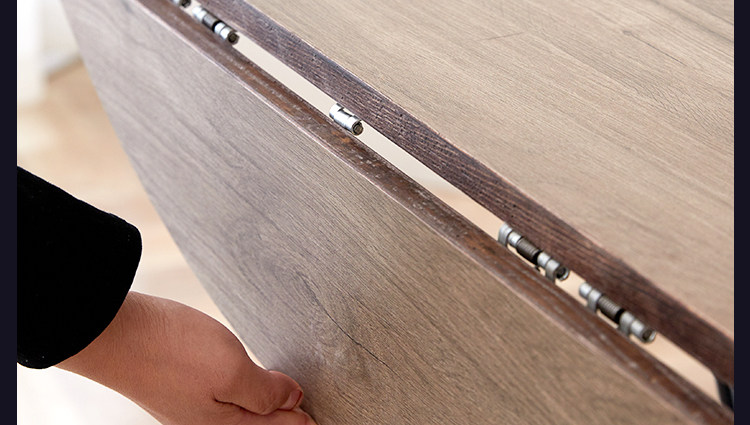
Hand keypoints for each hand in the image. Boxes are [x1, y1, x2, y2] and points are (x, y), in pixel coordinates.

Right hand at [58, 291, 315, 424]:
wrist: (112, 333)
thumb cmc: (168, 350)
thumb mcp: (231, 371)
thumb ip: (265, 392)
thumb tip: (293, 401)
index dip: (298, 419)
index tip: (315, 416)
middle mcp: (204, 423)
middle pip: (254, 424)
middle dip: (280, 415)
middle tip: (302, 407)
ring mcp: (187, 407)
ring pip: (236, 411)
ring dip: (260, 406)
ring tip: (281, 398)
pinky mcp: (176, 387)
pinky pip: (219, 397)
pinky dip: (239, 393)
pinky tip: (243, 383)